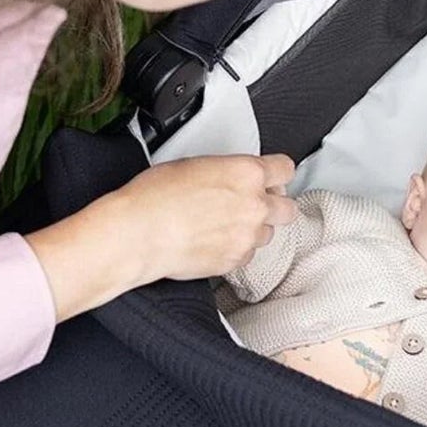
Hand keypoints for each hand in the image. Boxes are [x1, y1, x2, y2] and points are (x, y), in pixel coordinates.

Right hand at [24, 154, 296, 321]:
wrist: (138, 234)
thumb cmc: (155, 196)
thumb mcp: (195, 164)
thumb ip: (227, 171)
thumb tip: (232, 177)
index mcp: (246, 172)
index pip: (286, 169)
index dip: (277, 174)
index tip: (271, 177)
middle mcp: (255, 205)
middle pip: (288, 208)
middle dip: (274, 206)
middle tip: (253, 204)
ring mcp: (247, 236)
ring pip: (268, 234)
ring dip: (254, 229)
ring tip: (225, 226)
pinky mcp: (235, 261)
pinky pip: (248, 255)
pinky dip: (236, 250)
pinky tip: (214, 242)